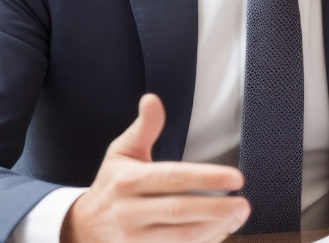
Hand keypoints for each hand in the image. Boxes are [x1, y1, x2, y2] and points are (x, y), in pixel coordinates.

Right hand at [60, 94, 249, 242]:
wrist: (84, 227)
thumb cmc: (112, 184)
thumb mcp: (122, 152)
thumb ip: (144, 127)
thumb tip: (152, 99)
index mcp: (128, 181)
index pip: (173, 179)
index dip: (206, 178)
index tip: (236, 178)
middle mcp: (130, 211)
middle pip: (180, 211)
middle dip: (217, 208)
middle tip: (244, 203)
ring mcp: (136, 238)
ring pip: (182, 237)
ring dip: (215, 228)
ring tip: (239, 216)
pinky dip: (205, 242)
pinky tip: (222, 231)